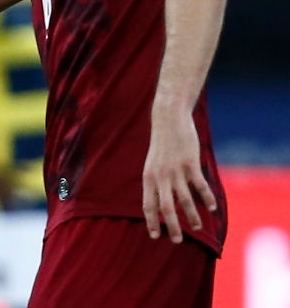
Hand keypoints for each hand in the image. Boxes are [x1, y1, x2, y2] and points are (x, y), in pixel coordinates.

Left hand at [142, 109, 216, 242]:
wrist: (168, 120)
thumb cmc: (162, 145)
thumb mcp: (154, 164)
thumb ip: (157, 182)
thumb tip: (164, 203)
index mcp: (149, 177)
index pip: (148, 204)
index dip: (151, 221)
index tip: (155, 236)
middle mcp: (160, 176)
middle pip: (165, 207)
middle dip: (171, 226)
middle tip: (176, 240)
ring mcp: (175, 170)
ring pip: (183, 199)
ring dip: (191, 215)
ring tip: (198, 227)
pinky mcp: (190, 163)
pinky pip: (199, 185)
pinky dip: (206, 198)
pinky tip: (211, 208)